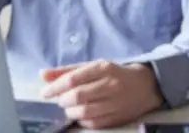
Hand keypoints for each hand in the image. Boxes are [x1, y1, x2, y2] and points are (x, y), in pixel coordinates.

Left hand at [40, 60, 162, 128]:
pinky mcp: (119, 117)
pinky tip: (80, 115)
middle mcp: (110, 84)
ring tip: (69, 108)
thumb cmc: (113, 73)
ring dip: (71, 112)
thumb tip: (42, 75)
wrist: (146, 85)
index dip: (56, 87)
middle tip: (59, 100)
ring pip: (86, 111)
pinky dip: (83, 120)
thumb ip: (67, 71)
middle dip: (63, 100)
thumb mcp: (91, 66)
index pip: (73, 79)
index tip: (45, 93)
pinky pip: (95, 122)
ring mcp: (116, 102)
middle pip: (79, 96)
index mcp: (102, 67)